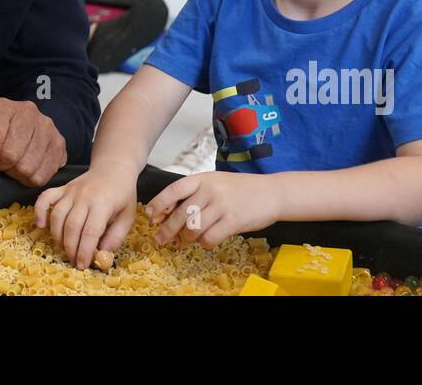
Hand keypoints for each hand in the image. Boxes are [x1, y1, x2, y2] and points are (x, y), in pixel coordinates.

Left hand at [0, 98, 66, 187]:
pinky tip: (26, 169)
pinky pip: (44, 174)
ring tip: (13, 165)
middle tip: (0, 164)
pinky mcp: (59, 142)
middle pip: (11, 154)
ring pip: (28, 166)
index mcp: (2, 107)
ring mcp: (47, 126)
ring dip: (16, 174)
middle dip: (1, 166)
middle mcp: (27, 111)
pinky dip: (31, 179)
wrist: (19, 129)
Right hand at [34, 166, 137, 269]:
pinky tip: (40, 225)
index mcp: (103, 204)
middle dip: (71, 248)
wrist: (114, 168)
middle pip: (71, 226)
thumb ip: (116, 237)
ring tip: (65, 248)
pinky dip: (39, 211)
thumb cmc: (122, 195)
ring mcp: (71, 191)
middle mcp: (84, 196)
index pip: (90, 232)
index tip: (82, 265)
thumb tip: (102, 255)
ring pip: (57, 216)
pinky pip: (45, 198)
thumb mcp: (128, 216)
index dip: (84, 251)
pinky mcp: (62, 188)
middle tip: (74, 261)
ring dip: (58, 237)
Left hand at [144, 172, 280, 248]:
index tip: (150, 215)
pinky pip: (210, 238)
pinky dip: (205, 243)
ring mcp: (222, 205)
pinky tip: (208, 240)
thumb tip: (169, 212)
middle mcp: (211, 190)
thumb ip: (195, 193)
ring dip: (187, 238)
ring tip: (188, 239)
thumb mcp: (216, 182)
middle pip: (181, 213)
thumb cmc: (240, 189)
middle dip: (167, 229)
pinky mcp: (233, 221)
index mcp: (203, 178)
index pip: (174, 190)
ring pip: (193, 228)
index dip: (159, 203)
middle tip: (161, 239)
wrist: (271, 193)